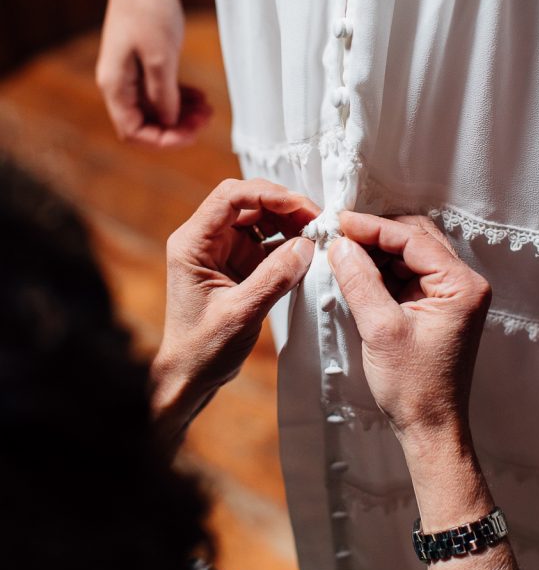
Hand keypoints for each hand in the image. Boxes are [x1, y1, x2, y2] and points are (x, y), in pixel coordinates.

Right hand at [96, 0, 212, 146]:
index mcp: (115, 84)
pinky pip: (160, 88)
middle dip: (176, 126)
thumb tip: (168, 122)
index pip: (133, 130)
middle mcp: (119, 81)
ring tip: (208, 108)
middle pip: (146, 121)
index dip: (162, 139)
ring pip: (156, 106)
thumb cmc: (150, 9)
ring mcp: (131, 69)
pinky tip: (200, 96)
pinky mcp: (143, 57)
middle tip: (206, 119)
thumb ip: (164, 96)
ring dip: (181, 112)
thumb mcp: (161, 58)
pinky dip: (179, 95)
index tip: (192, 133)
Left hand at [151, 178, 317, 443]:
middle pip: (248, 202)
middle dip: (284, 205)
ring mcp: (222, 251)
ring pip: (259, 218)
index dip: (267, 194)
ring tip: (316, 233)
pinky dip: (287, 242)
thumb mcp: (241, 313)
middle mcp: (205, 240)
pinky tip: (307, 251)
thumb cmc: (203, 348)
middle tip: (317, 220)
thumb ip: (274, 278)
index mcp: (193, 243)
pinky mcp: (238, 264)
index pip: (230, 197)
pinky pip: (266, 242)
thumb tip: (306, 246)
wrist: (190, 376)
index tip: (300, 205)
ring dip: (288, 221)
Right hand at [328, 213, 490, 447]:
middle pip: (416, 239)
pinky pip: (408, 275)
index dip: (374, 227)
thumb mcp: (381, 329)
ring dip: (377, 251)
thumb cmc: (414, 387)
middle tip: (339, 234)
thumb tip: (339, 244)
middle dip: (376, 235)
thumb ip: (360, 281)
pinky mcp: (436, 308)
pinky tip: (357, 271)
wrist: (430, 428)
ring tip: (343, 251)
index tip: (339, 222)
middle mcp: (463, 285)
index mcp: (462, 286)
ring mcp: (451, 296)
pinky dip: (383, 271)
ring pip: (410, 255)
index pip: (414, 239)